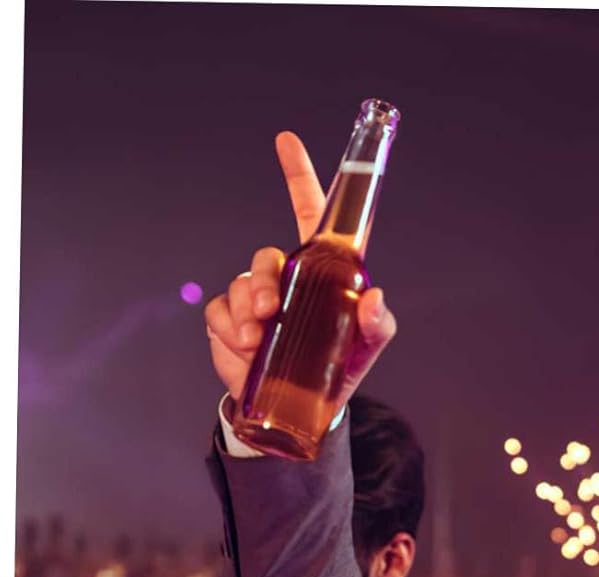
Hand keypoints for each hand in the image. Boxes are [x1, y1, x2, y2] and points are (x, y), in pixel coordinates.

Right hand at [204, 131, 396, 405]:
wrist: (305, 410)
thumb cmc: (340, 368)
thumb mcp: (366, 346)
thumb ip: (378, 323)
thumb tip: (375, 298)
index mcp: (319, 273)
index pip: (308, 213)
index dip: (299, 176)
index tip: (286, 141)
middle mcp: (286, 278)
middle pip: (266, 258)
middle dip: (264, 281)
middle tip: (271, 312)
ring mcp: (255, 299)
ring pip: (242, 285)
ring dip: (247, 310)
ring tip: (256, 340)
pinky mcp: (230, 322)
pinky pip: (220, 310)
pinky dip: (229, 327)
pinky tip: (244, 347)